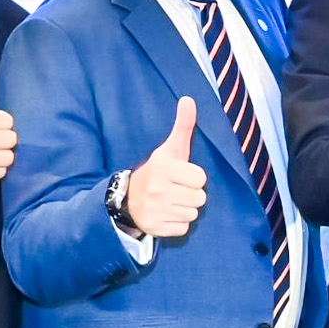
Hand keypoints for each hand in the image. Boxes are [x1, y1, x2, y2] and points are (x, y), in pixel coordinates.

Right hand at [121, 96, 209, 238]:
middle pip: (200, 198)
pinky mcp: (155, 228)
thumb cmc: (157, 171)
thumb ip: (183, 125)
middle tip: (177, 189)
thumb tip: (188, 99)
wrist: (127, 197)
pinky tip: (166, 213)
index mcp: (163, 168)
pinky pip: (183, 228)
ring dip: (185, 209)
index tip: (181, 175)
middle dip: (191, 194)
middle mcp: (157, 189)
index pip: (201, 178)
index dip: (194, 177)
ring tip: (171, 201)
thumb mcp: (169, 149)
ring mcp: (155, 210)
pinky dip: (177, 223)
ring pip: (192, 213)